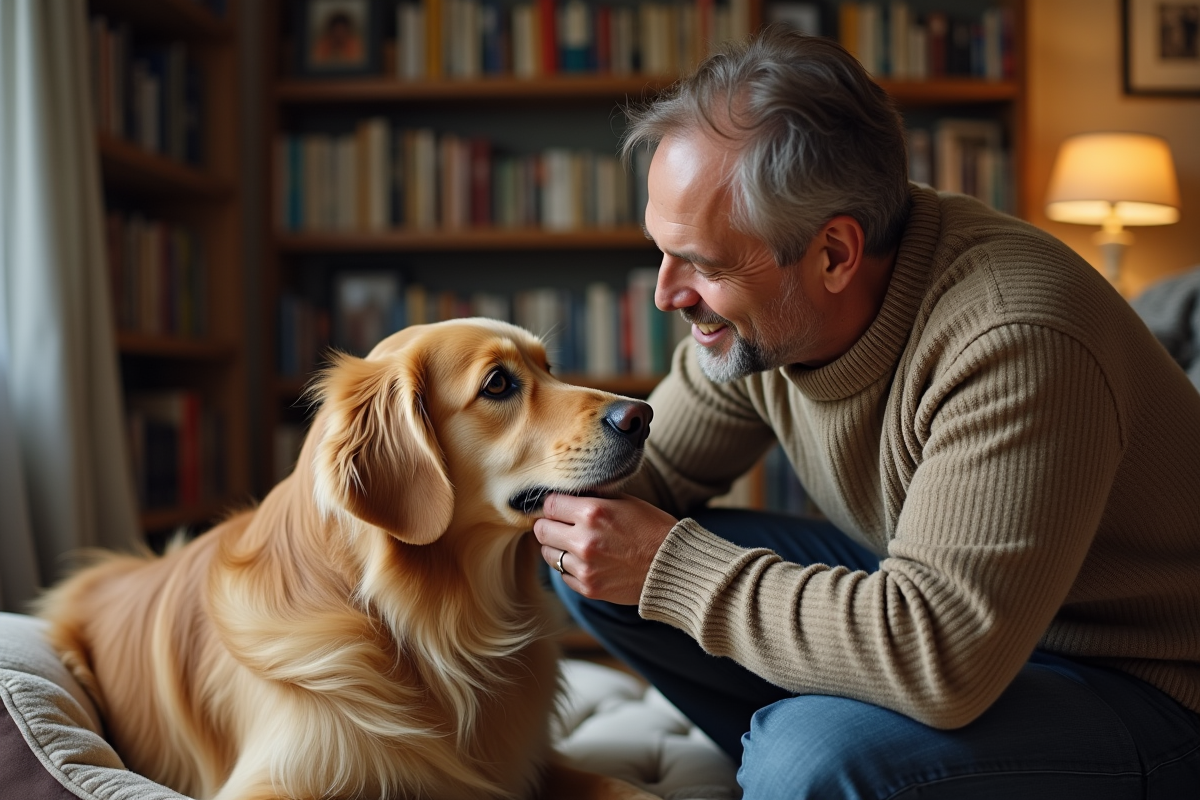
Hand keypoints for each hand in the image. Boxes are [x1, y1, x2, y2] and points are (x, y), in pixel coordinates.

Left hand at [533, 493, 677, 604]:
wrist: (673, 566)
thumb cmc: (653, 529)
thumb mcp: (625, 502)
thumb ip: (593, 498)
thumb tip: (567, 495)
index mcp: (593, 512)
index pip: (550, 504)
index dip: (554, 504)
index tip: (559, 507)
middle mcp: (584, 539)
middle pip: (542, 530)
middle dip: (549, 525)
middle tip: (561, 525)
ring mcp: (585, 566)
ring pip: (548, 554)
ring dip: (557, 547)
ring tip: (574, 544)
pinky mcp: (588, 587)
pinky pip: (563, 575)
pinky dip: (570, 568)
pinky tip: (587, 561)